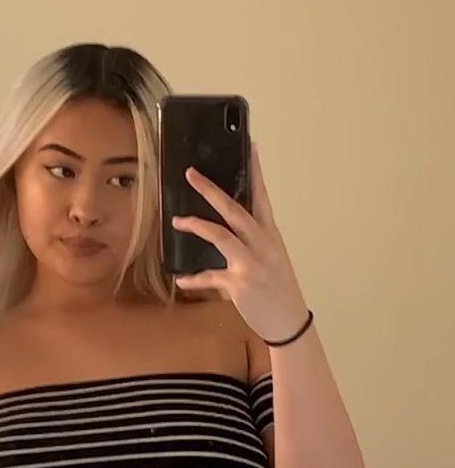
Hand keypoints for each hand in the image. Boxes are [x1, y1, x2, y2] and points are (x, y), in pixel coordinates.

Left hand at [171, 143, 309, 341]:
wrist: (289, 321)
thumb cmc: (278, 288)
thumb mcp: (270, 258)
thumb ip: (250, 242)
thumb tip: (224, 229)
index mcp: (270, 234)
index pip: (262, 196)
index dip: (255, 171)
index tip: (250, 146)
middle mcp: (262, 244)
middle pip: (234, 209)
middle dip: (211, 190)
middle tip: (191, 174)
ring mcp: (252, 263)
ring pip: (221, 235)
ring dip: (197, 226)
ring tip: (178, 221)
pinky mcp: (240, 283)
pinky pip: (210, 277)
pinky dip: (194, 279)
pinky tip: (181, 280)